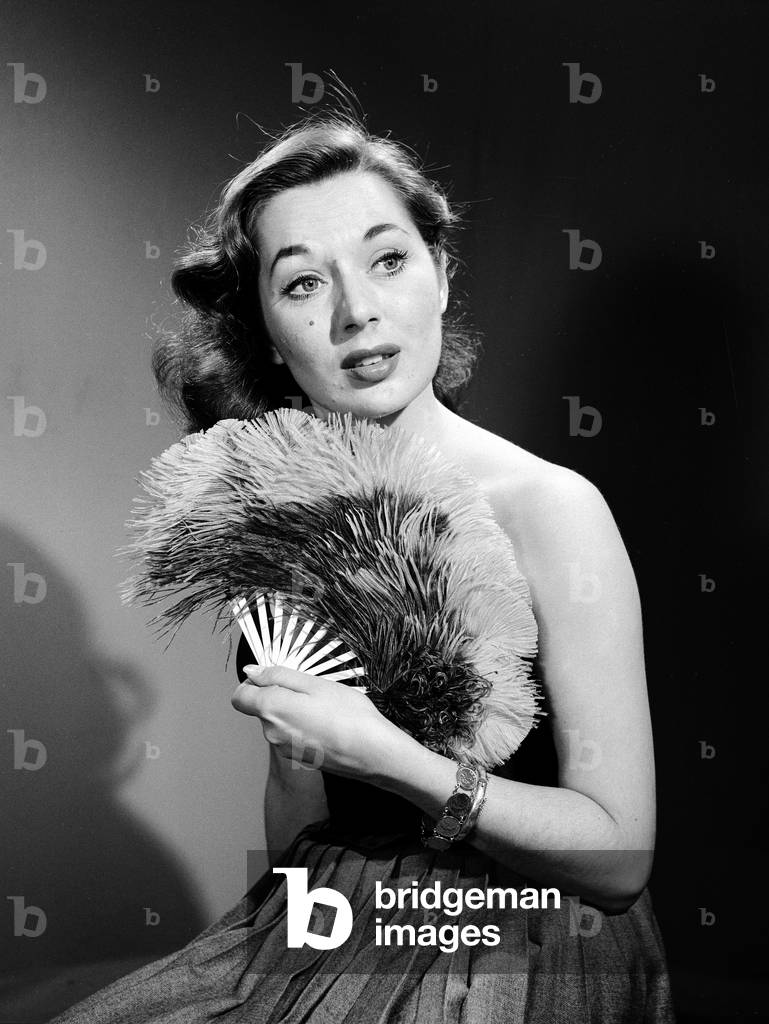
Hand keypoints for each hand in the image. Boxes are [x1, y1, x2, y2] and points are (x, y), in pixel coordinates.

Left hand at [231, 664, 408, 781]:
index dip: (252, 684)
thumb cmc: (348, 715)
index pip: (239, 697)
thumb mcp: (314, 683)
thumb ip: (277, 676)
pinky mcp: (299, 758)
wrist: (373, 753)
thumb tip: (251, 673)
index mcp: (271, 709)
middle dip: (280, 694)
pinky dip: (304, 725)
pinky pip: (293, 734)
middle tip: (312, 690)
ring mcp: (284, 748)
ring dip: (295, 710)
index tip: (273, 677)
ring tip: (325, 707)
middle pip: (262, 708)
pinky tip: (328, 723)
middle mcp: (271, 732)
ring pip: (279, 720)